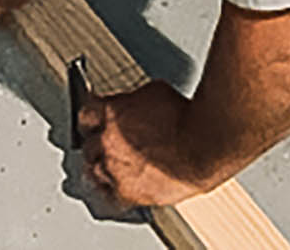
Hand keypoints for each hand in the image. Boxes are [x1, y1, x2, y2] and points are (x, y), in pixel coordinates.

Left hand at [79, 80, 200, 207]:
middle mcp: (108, 141)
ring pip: (94, 171)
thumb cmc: (186, 117)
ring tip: (105, 165)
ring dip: (99, 166)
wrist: (203, 145)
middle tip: (102, 142)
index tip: (94, 117)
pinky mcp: (130, 193)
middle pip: (88, 144)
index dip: (92, 116)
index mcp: (110, 112)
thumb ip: (134, 101)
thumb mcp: (154, 92)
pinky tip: (115, 187)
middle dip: (95, 142)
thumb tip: (132, 105)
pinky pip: (110, 196)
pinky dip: (111, 191)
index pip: (86, 114)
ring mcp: (116, 169)